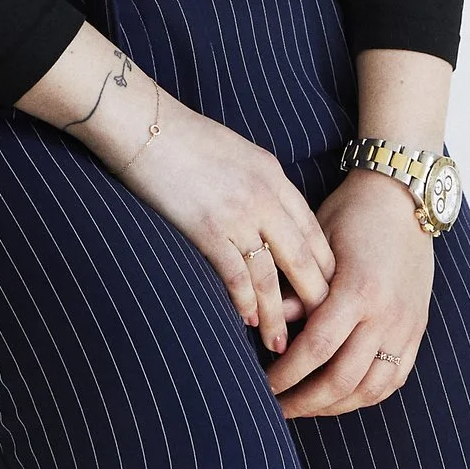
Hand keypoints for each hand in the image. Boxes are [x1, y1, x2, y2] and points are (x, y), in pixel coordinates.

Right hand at [22, 30, 333, 358]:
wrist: (144, 125)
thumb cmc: (186, 137)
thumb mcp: (239, 152)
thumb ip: (261, 185)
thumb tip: (272, 222)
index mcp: (274, 175)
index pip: (313, 232)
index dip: (323, 269)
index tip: (324, 296)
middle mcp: (264, 196)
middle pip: (302, 259)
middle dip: (311, 300)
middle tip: (315, 332)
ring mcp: (237, 213)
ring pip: (270, 277)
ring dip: (275, 315)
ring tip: (279, 343)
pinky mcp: (207, 228)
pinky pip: (235, 275)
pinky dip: (243, 302)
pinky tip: (245, 320)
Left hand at [266, 167, 434, 415]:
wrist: (403, 198)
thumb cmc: (353, 213)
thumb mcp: (317, 241)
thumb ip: (297, 288)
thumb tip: (271, 328)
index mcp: (359, 291)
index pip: (317, 348)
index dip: (288, 373)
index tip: (264, 384)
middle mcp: (386, 316)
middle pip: (343, 379)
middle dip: (306, 400)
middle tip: (277, 407)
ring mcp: (406, 327)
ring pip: (371, 389)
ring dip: (336, 406)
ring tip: (306, 406)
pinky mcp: (417, 331)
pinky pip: (394, 379)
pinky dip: (367, 396)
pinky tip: (342, 397)